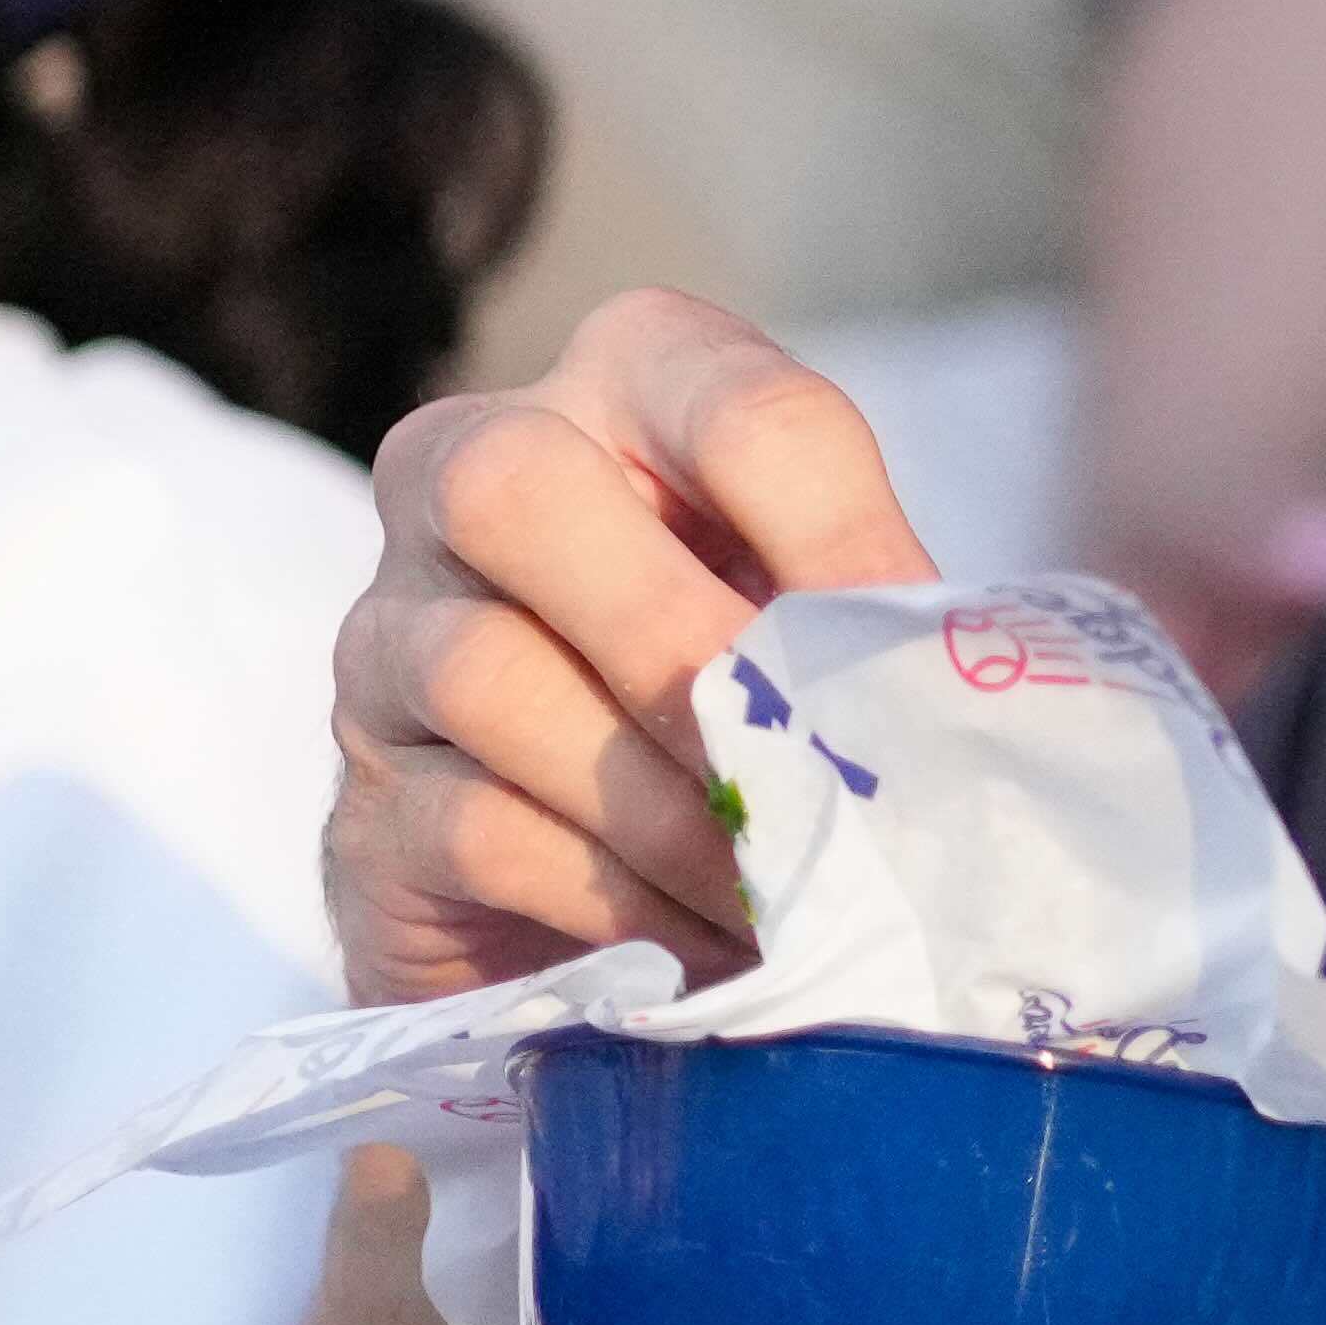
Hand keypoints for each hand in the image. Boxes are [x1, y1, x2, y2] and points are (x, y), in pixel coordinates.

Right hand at [333, 286, 935, 1001]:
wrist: (592, 871)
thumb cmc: (751, 702)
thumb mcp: (821, 620)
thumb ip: (872, 621)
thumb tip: (958, 702)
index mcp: (632, 382)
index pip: (741, 408)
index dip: (845, 540)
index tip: (918, 667)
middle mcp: (470, 469)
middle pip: (518, 488)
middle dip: (683, 642)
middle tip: (806, 769)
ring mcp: (388, 635)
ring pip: (490, 675)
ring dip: (665, 803)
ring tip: (784, 887)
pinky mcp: (366, 799)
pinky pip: (474, 826)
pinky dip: (614, 895)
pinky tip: (706, 942)